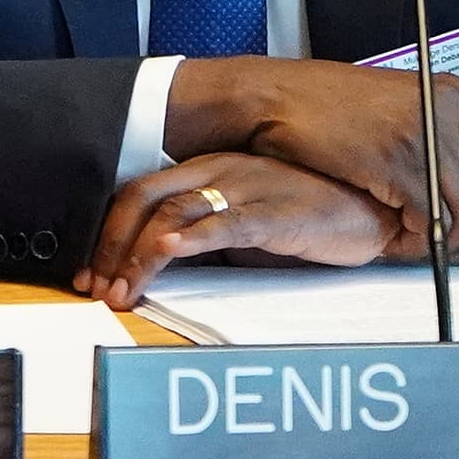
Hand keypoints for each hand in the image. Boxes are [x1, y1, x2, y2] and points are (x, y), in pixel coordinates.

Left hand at [77, 153, 395, 309]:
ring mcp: (248, 188)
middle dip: (111, 247)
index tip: (88, 273)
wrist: (370, 209)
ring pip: (175, 213)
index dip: (105, 233)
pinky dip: (193, 237)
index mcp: (206, 169)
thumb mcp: (240, 223)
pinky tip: (169, 251)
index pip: (137, 193)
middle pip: (144, 200)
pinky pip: (228, 221)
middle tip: (97, 290)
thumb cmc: (305, 214)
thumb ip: (200, 235)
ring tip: (123, 289)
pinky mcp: (278, 212)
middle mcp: (220, 170)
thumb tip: (151, 268)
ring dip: (140, 256)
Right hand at [166, 58, 458, 260]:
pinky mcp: (400, 164)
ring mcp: (429, 136)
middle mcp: (453, 110)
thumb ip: (436, 135)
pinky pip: (432, 221)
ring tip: (420, 246)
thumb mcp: (396, 107)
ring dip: (450, 242)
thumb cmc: (320, 106)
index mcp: (456, 95)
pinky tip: (395, 243)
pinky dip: (418, 243)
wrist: (270, 98)